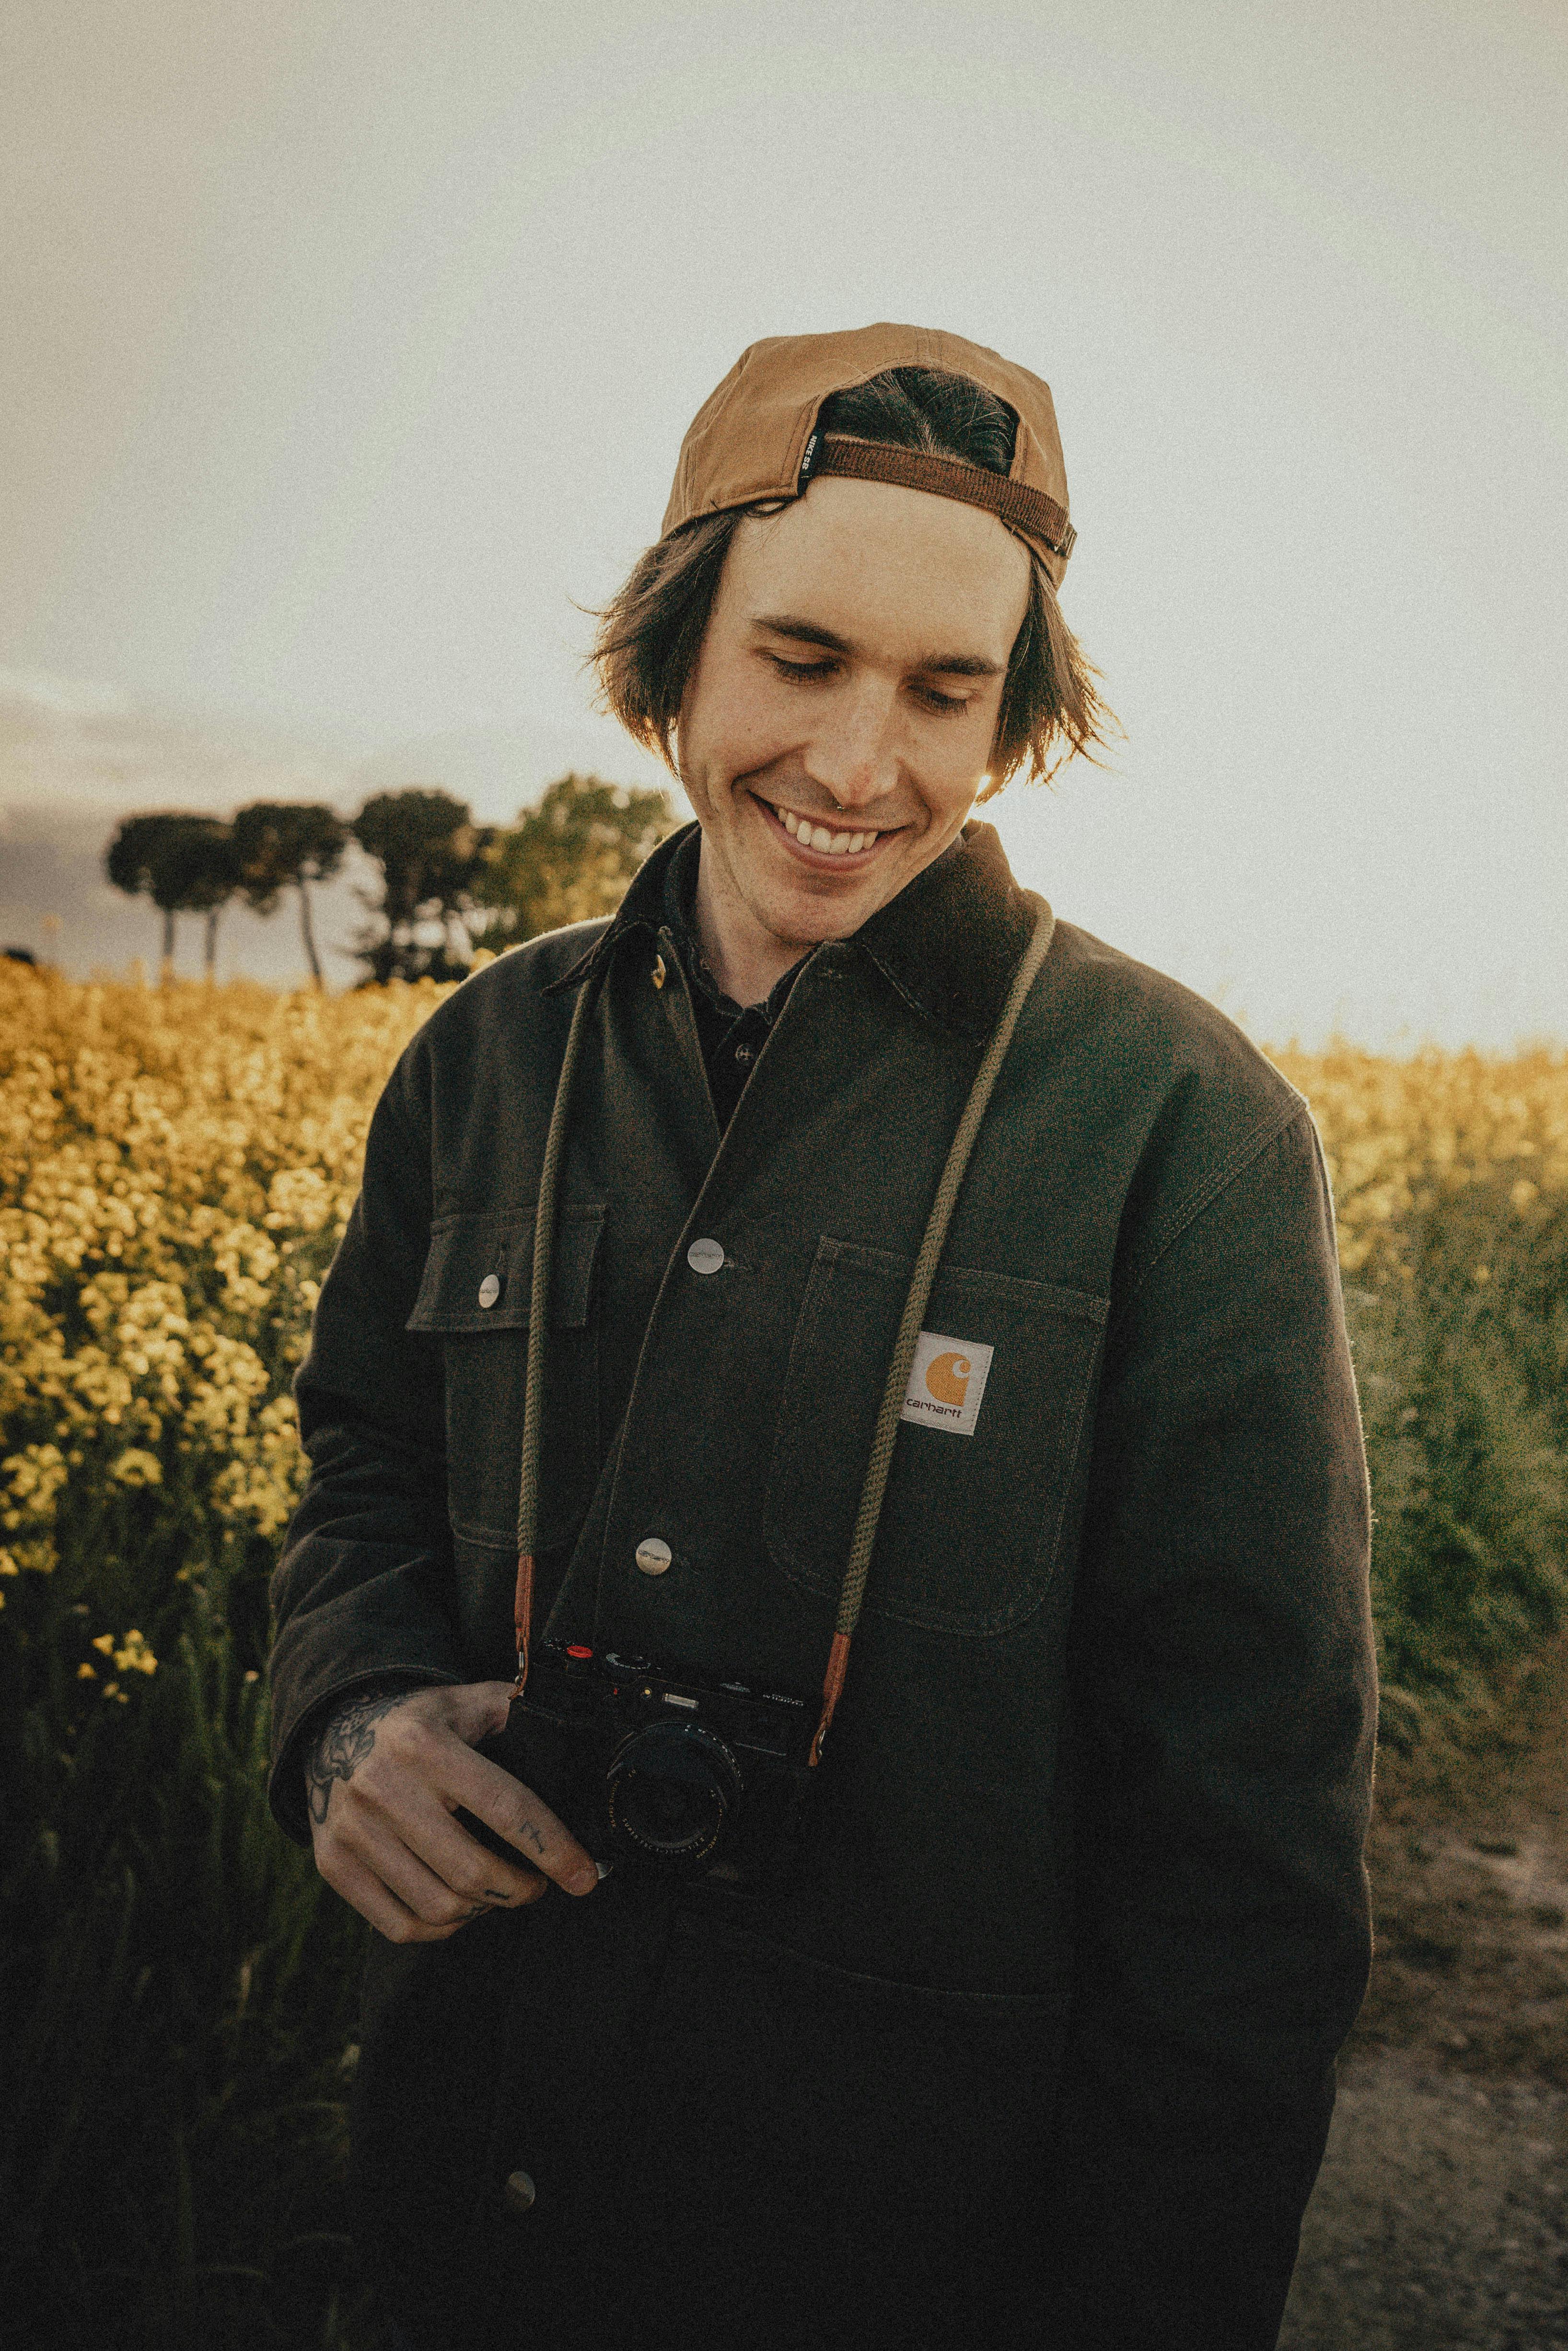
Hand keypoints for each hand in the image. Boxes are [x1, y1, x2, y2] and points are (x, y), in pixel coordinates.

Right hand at [305, 1679, 600, 1941]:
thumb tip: (580, 1746)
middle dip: (521, 1888)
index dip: (552, 1848)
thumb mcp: (469, 1702)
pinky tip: (459, 1905)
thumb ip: (520, 1715)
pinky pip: (400, 1925)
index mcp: (423, 1743)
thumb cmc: (421, 1723)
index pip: (505, 1808)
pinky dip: (442, 1927)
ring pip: (439, 1905)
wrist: (337, 1731)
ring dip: (484, 1910)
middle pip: (472, 1871)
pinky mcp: (332, 1864)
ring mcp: (351, 1830)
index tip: (583, 1876)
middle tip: (538, 1882)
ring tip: (498, 1890)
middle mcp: (381, 1787)